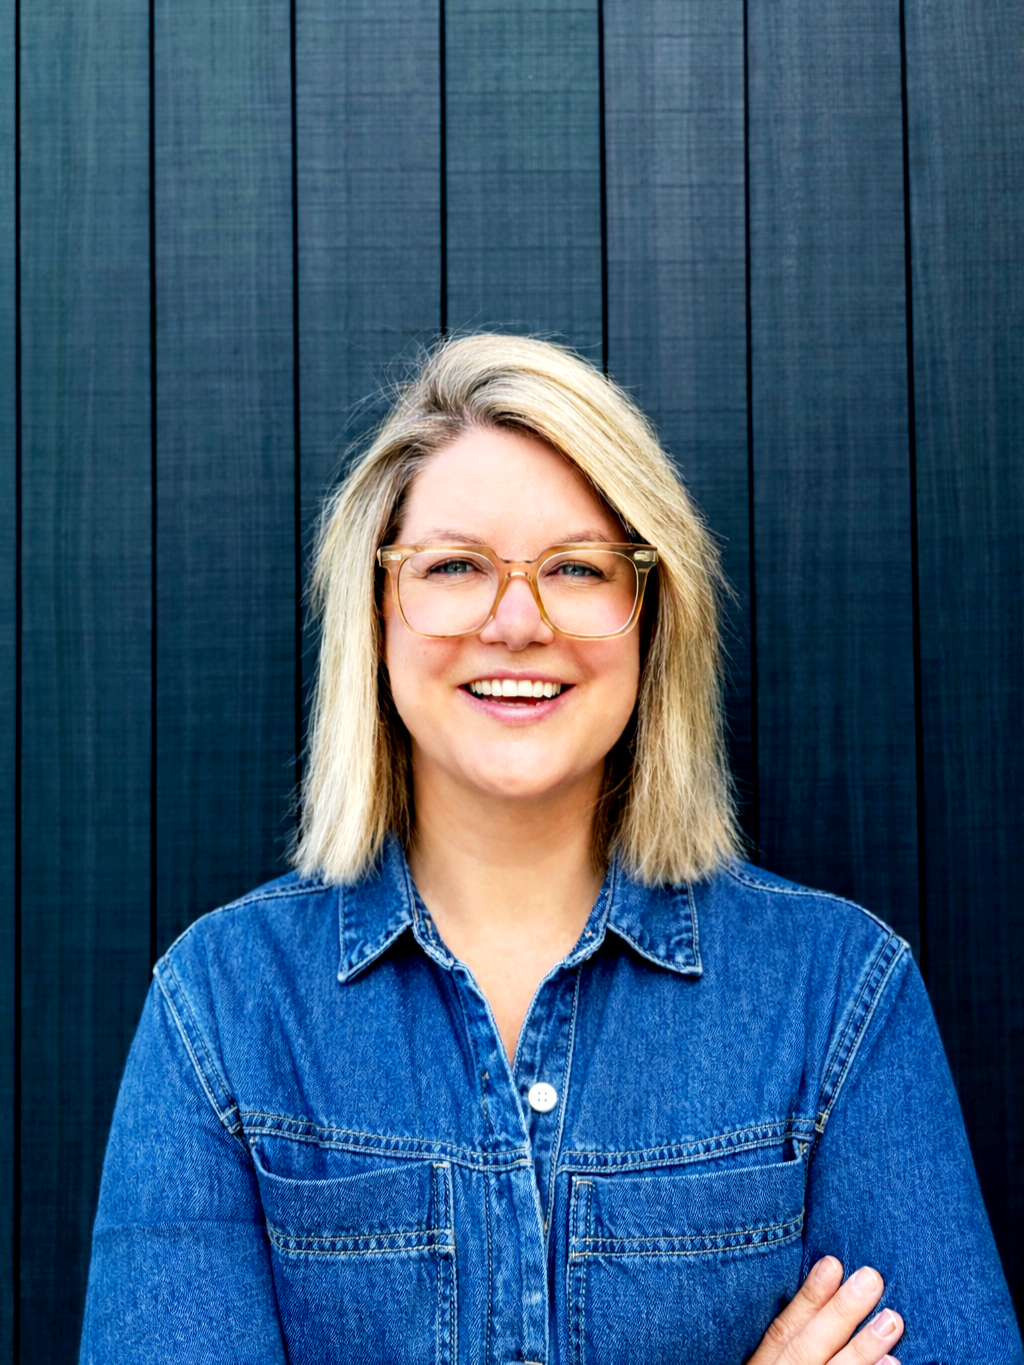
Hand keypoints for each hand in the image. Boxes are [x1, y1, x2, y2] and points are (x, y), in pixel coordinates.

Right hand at [748, 1258, 903, 1364]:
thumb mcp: (769, 1359)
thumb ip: (789, 1336)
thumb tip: (828, 1278)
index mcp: (762, 1364)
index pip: (782, 1330)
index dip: (809, 1297)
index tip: (833, 1264)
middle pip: (808, 1348)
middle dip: (840, 1313)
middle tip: (871, 1278)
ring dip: (863, 1348)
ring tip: (892, 1320)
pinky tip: (893, 1363)